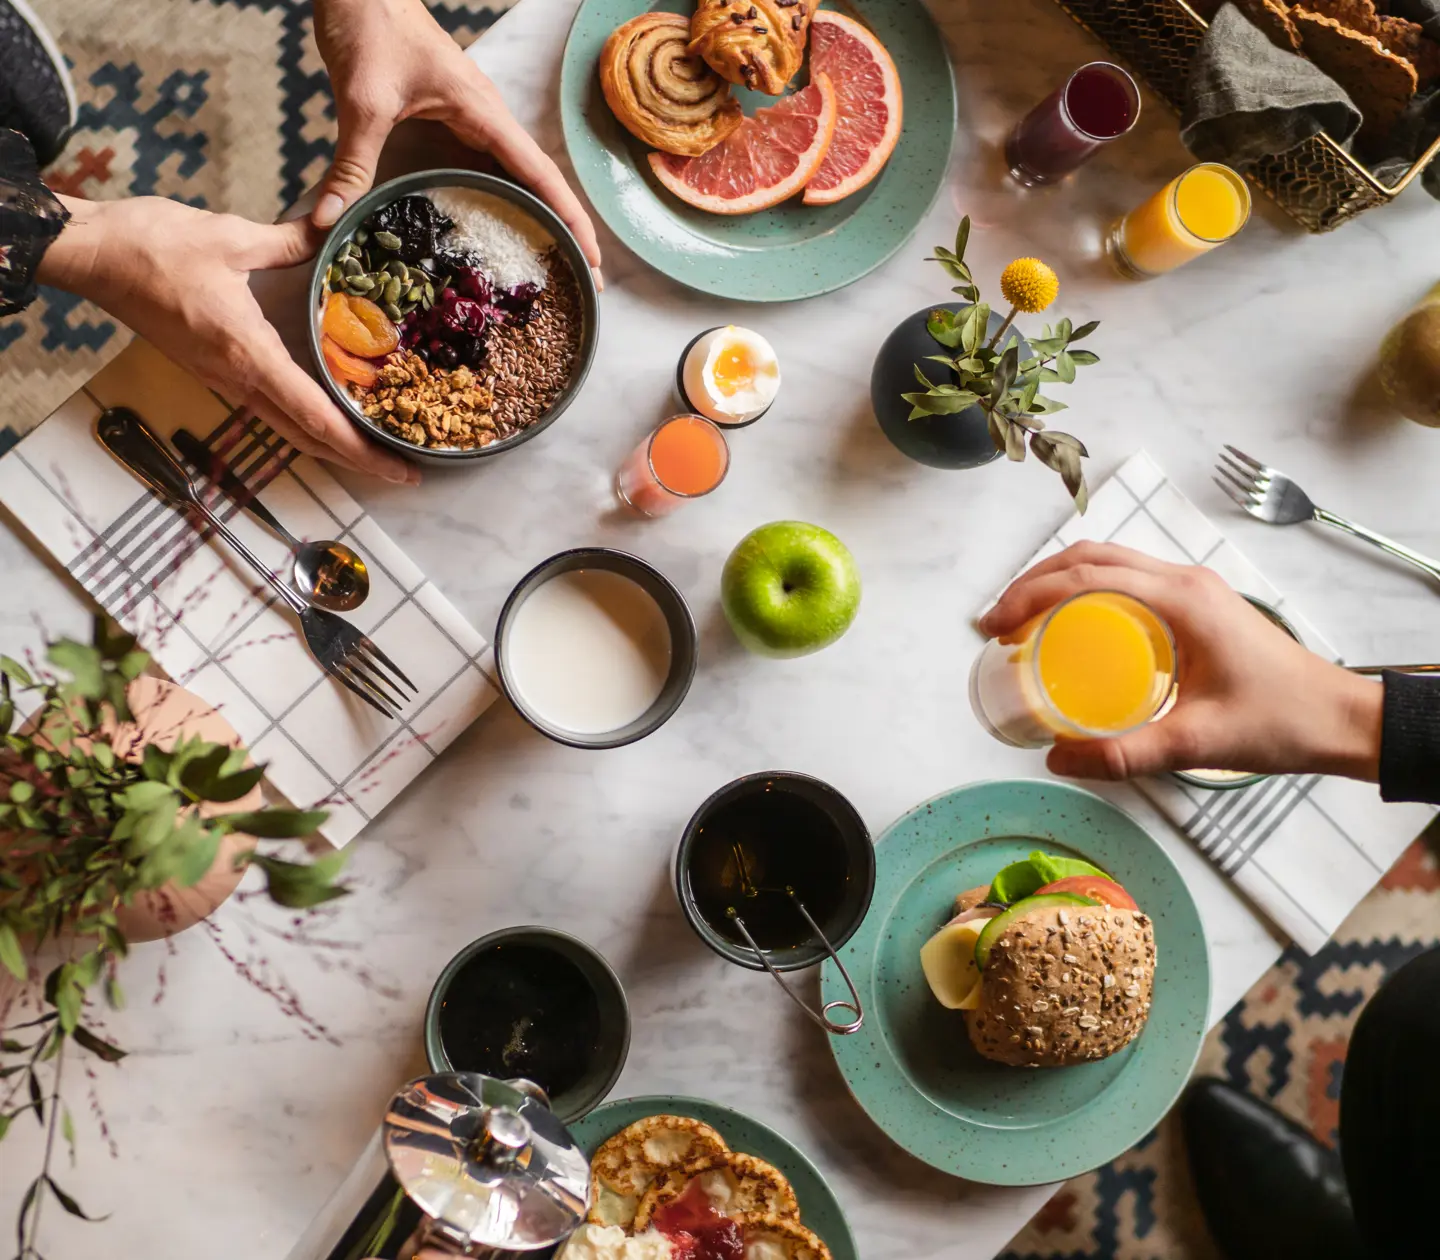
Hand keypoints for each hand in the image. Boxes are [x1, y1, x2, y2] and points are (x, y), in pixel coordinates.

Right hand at [38, 196, 417, 484]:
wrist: (89, 256)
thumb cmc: (151, 246)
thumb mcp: (231, 237)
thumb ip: (290, 242)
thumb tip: (330, 230)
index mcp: (248, 354)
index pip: (315, 416)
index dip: (362, 449)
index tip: (400, 469)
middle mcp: (238, 379)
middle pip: (308, 438)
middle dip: (359, 461)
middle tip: (406, 473)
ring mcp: (223, 379)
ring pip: (288, 429)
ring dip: (333, 446)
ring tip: (377, 452)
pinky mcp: (213, 371)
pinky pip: (270, 409)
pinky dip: (307, 423)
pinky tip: (329, 417)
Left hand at [311, 0, 601, 280]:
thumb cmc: (369, 27)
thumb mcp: (362, 100)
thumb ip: (351, 162)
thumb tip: (328, 219)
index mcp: (482, 112)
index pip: (540, 174)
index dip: (571, 217)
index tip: (593, 259)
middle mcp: (488, 120)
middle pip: (542, 183)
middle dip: (569, 230)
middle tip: (586, 282)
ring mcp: (473, 123)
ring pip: (520, 179)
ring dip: (543, 219)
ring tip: (558, 270)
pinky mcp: (454, 125)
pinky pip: (489, 171)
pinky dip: (506, 204)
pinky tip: (504, 234)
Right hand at [978, 542, 1382, 781]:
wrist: (1340, 717)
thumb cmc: (1281, 722)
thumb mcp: (1197, 743)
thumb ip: (1125, 754)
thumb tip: (1057, 760)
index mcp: (1181, 599)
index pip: (1087, 577)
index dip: (1030, 596)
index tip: (995, 628)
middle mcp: (1183, 581)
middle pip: (1090, 557)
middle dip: (1033, 582)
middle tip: (997, 623)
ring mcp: (1190, 588)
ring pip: (1108, 562)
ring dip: (1057, 581)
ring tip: (1022, 621)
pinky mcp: (1195, 604)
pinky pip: (1127, 580)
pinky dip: (1085, 590)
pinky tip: (1069, 628)